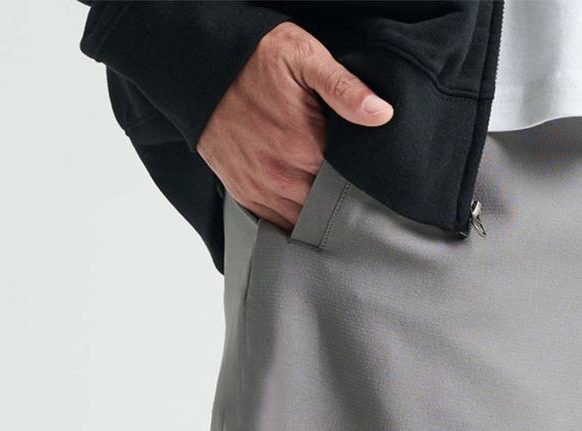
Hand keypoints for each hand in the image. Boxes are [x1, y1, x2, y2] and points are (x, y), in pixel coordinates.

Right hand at [197, 22, 392, 230]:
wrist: (200, 67)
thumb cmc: (256, 60)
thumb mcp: (304, 58)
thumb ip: (344, 88)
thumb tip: (381, 113)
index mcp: (304, 147)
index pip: (347, 185)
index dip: (361, 185)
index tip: (370, 181)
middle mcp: (281, 176)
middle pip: (326, 208)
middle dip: (341, 204)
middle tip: (355, 194)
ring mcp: (260, 188)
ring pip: (302, 221)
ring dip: (317, 216)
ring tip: (332, 206)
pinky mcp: (244, 193)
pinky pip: (275, 223)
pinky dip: (292, 222)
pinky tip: (305, 211)